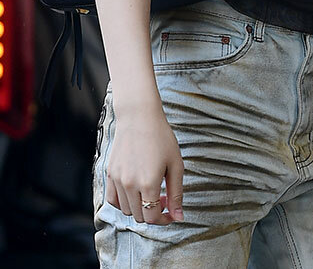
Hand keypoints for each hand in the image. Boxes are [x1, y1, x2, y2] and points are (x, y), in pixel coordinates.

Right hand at [105, 103, 184, 224]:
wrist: (139, 117)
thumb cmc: (161, 138)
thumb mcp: (176, 164)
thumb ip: (176, 193)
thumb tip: (178, 217)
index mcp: (148, 183)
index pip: (152, 218)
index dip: (164, 219)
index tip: (171, 213)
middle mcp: (130, 184)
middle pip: (139, 216)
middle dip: (153, 212)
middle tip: (163, 197)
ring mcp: (118, 179)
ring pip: (126, 210)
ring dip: (139, 207)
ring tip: (149, 191)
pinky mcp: (110, 173)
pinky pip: (113, 199)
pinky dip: (123, 202)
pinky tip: (135, 190)